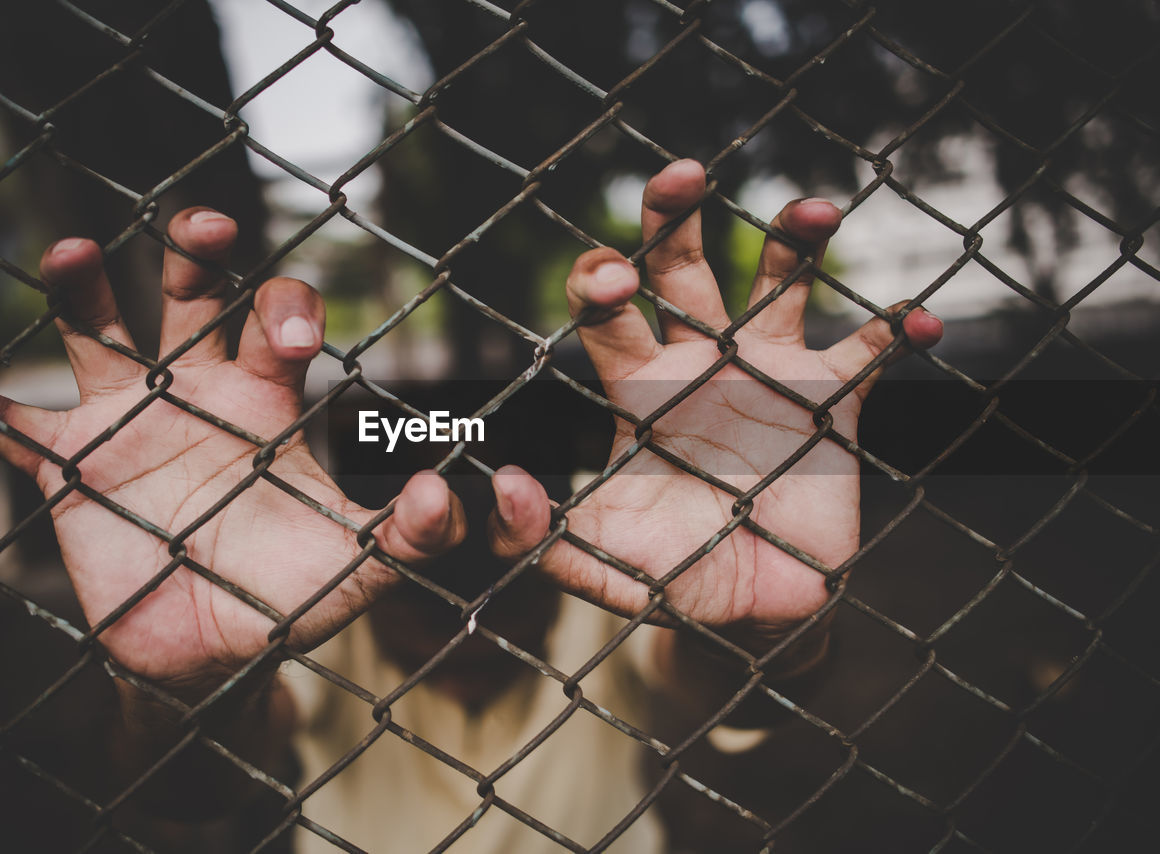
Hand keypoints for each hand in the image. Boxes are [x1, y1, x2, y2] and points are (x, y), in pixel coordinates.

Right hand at [0, 208, 464, 691]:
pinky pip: (8, 427)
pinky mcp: (66, 468)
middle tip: (206, 224)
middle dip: (195, 256)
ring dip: (80, 292)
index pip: (276, 324)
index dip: (285, 310)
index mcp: (264, 401)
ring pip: (96, 334)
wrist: (211, 652)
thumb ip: (403, 536)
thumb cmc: (287, 594)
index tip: (293, 335)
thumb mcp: (352, 567)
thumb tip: (444, 497)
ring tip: (74, 253)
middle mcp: (193, 391)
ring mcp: (125, 422)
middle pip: (189, 297)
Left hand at [488, 160, 940, 662]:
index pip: (608, 315)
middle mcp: (698, 364)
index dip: (603, 283)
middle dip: (674, 220)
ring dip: (793, 241)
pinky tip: (917, 322)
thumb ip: (538, 538)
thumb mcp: (598, 559)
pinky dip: (894, 333)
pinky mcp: (830, 400)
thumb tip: (505, 487)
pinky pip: (868, 353)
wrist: (753, 607)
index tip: (614, 278)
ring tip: (815, 210)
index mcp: (637, 389)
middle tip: (683, 174)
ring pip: (778, 284)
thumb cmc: (670, 575)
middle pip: (679, 269)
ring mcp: (767, 374)